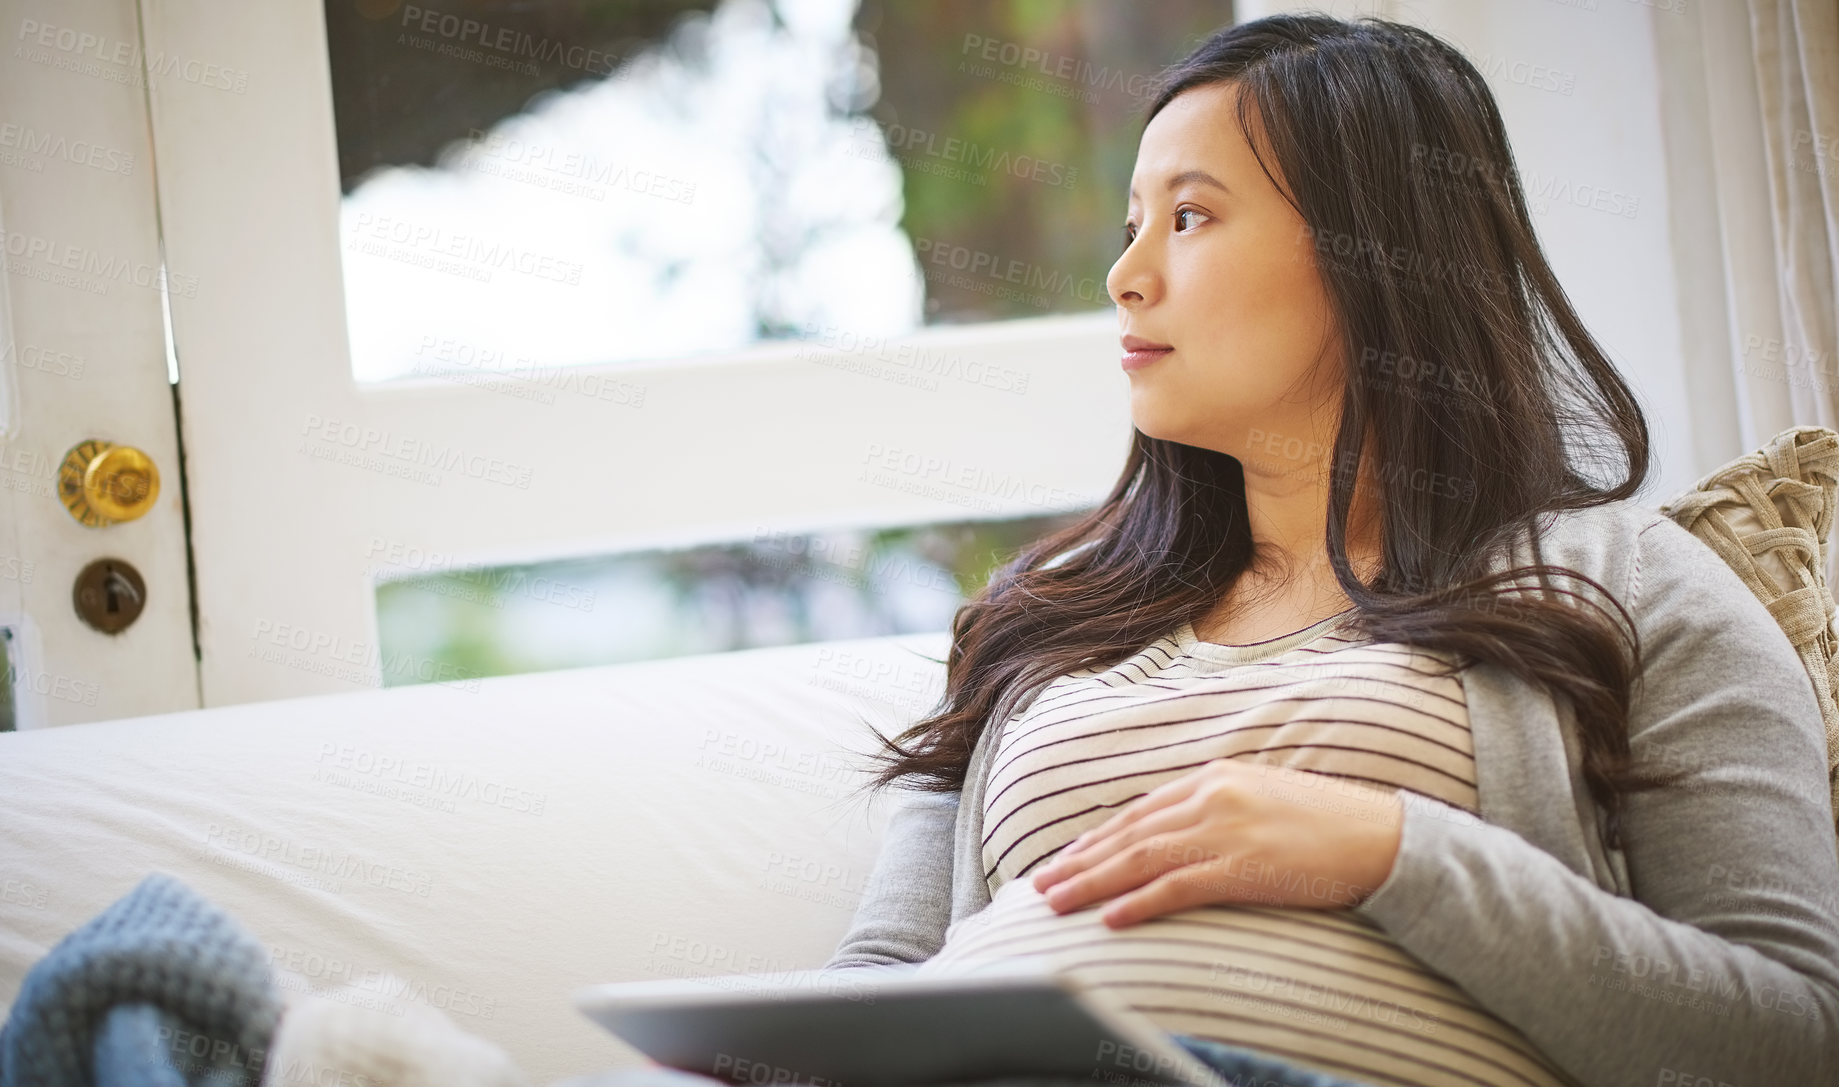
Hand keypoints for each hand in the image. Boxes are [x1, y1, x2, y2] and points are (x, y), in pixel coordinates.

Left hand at [1027, 758, 1403, 927]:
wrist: (1384, 837)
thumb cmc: (1328, 823)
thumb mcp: (1263, 798)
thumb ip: (1219, 809)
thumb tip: (1180, 834)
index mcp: (1215, 778)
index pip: (1140, 812)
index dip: (1097, 837)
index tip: (1066, 858)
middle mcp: (1211, 797)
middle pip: (1128, 833)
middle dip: (1079, 860)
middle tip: (1040, 884)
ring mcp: (1226, 831)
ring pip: (1140, 859)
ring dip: (1091, 882)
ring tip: (1056, 902)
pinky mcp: (1243, 867)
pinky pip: (1177, 887)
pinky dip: (1138, 903)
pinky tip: (1110, 919)